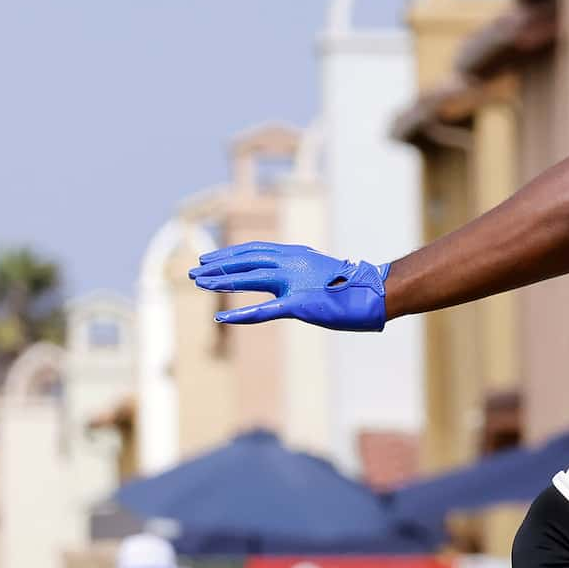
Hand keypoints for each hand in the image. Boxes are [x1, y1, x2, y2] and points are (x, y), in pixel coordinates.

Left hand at [191, 243, 388, 330]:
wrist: (374, 294)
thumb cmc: (352, 288)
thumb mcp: (321, 274)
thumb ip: (301, 275)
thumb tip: (291, 284)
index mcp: (295, 255)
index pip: (254, 250)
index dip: (229, 254)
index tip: (210, 259)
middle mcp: (291, 263)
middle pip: (245, 260)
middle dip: (217, 265)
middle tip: (194, 272)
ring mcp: (294, 283)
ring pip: (249, 278)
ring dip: (221, 281)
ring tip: (199, 284)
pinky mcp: (299, 304)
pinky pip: (264, 309)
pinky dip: (241, 313)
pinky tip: (222, 317)